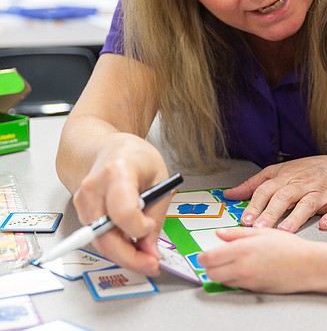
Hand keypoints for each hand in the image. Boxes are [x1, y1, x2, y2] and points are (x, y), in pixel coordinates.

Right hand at [71, 133, 169, 275]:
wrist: (108, 148)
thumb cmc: (136, 158)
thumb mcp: (160, 178)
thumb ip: (156, 215)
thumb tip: (150, 251)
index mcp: (117, 172)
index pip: (122, 211)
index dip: (138, 227)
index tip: (151, 228)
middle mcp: (94, 187)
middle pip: (105, 234)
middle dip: (130, 256)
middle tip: (151, 264)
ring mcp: (83, 201)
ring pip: (100, 241)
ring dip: (124, 254)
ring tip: (146, 256)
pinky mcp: (81, 212)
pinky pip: (98, 237)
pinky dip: (116, 246)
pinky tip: (132, 245)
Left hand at [198, 228, 311, 292]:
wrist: (307, 266)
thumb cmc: (289, 247)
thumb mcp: (262, 231)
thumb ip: (237, 233)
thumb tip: (220, 234)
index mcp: (242, 249)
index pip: (210, 258)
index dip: (203, 256)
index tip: (203, 253)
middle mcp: (242, 267)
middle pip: (211, 273)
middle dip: (208, 267)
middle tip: (212, 259)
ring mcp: (247, 281)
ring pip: (221, 281)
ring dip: (220, 273)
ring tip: (229, 263)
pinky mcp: (253, 289)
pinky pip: (234, 285)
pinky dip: (232, 278)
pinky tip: (242, 269)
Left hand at [223, 155, 326, 231]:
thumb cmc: (306, 171)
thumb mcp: (278, 172)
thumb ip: (253, 185)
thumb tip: (229, 194)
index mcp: (284, 178)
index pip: (266, 190)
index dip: (255, 205)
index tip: (245, 220)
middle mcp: (301, 185)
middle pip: (284, 197)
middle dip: (271, 213)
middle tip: (259, 228)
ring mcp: (319, 193)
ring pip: (307, 204)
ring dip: (296, 217)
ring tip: (285, 230)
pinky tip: (324, 225)